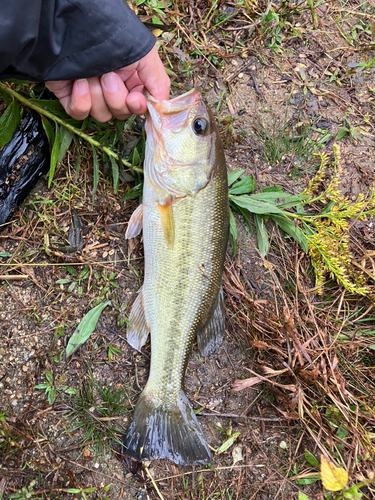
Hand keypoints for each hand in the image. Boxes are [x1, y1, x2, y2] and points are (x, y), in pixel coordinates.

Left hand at [45, 45, 169, 121]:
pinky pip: (80, 114)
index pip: (140, 107)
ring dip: (97, 95)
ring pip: (102, 115)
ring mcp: (92, 93)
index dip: (137, 107)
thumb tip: (162, 106)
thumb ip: (158, 82)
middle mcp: (113, 87)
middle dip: (115, 98)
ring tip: (91, 73)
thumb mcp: (143, 55)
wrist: (71, 26)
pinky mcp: (71, 97)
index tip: (134, 98)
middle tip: (108, 75)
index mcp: (132, 78)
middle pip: (121, 113)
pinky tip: (79, 81)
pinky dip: (81, 100)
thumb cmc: (109, 34)